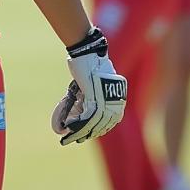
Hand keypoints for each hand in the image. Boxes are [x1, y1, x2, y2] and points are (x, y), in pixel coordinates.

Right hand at [51, 28, 126, 144]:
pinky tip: (71, 128)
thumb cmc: (87, 65)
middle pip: (104, 123)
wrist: (87, 51)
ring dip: (82, 131)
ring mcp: (106, 98)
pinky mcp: (95, 96)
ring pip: (96, 122)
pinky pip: (88, 116)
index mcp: (118, 97)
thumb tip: (78, 114)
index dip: (100, 128)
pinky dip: (79, 124)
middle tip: (79, 138)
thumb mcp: (90, 85)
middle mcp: (116, 99)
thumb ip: (88, 99)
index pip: (112, 119)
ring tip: (72, 136)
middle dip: (90, 133)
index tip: (90, 134)